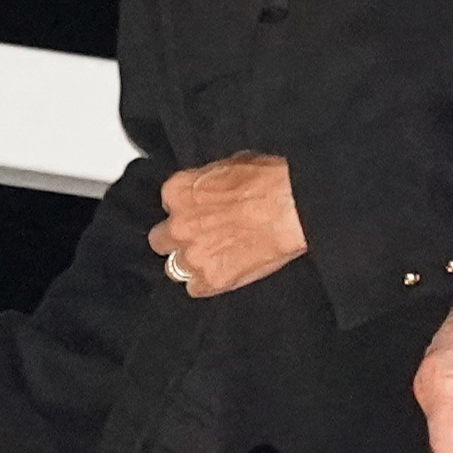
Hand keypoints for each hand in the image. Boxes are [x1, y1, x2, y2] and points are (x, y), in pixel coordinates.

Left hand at [149, 155, 305, 296]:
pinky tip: (224, 273)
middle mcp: (178, 225)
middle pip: (160, 241)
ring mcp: (194, 255)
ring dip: (190, 265)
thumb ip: (210, 183)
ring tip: (214, 259)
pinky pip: (196, 289)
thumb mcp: (231, 164)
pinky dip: (208, 283)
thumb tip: (215, 189)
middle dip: (177, 240)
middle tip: (200, 238)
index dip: (185, 211)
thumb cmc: (269, 181)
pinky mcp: (213, 279)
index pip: (167, 206)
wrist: (292, 207)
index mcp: (178, 191)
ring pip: (174, 269)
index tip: (199, 213)